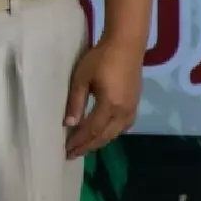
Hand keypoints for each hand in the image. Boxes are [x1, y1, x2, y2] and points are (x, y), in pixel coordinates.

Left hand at [65, 40, 143, 157]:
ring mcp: (132, 110)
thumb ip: (75, 102)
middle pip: (104, 136)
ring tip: (84, 147)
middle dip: (87, 146)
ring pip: (114, 134)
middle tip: (72, 154)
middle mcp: (123, 112)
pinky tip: (102, 134)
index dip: (78, 142)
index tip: (66, 150)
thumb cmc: (100, 59)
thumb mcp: (82, 78)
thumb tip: (68, 124)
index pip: (91, 130)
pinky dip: (110, 134)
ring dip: (99, 142)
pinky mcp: (135, 105)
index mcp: (110, 106)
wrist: (126, 45)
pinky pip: (122, 127)